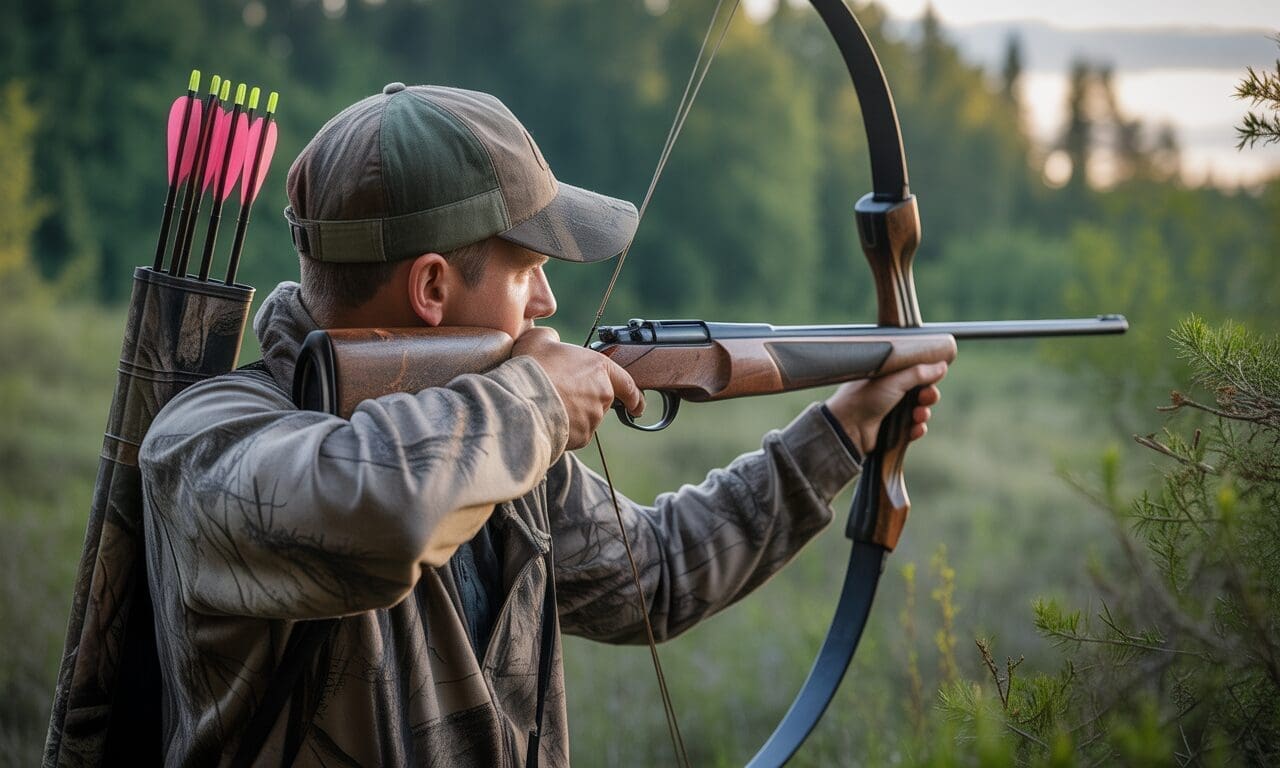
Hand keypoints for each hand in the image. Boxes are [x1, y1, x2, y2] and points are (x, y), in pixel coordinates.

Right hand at [512, 327, 643, 449]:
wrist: (522, 400)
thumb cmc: (533, 368)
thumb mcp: (540, 339)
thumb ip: (552, 338)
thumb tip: (551, 341)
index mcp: (599, 368)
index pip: (627, 384)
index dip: (634, 397)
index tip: (636, 405)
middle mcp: (603, 394)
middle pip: (601, 400)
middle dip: (586, 400)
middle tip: (563, 395)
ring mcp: (594, 417)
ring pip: (587, 417)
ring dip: (573, 414)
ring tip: (548, 405)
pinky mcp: (582, 437)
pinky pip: (575, 433)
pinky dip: (565, 429)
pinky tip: (547, 419)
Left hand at [824, 361, 949, 456]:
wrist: (848, 427)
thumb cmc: (865, 398)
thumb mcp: (894, 380)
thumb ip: (919, 373)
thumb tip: (942, 365)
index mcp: (887, 376)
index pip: (914, 373)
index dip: (927, 377)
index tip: (935, 377)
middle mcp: (889, 392)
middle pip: (920, 393)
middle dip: (928, 396)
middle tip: (927, 397)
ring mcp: (890, 412)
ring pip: (919, 411)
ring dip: (923, 413)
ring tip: (918, 416)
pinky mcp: (891, 430)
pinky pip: (913, 429)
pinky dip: (917, 429)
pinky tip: (916, 429)